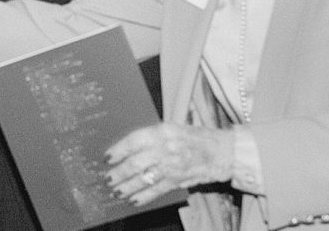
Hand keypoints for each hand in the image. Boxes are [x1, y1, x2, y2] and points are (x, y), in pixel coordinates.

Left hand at [105, 123, 233, 205]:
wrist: (221, 151)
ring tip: (116, 191)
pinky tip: (133, 199)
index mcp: (162, 131)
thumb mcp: (171, 128)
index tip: (107, 158)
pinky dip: (143, 196)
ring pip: (143, 178)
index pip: (134, 141)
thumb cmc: (193, 138)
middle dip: (119, 173)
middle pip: (136, 163)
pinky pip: (156, 190)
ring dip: (127, 186)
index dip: (118, 150)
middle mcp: (166, 148)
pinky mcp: (178, 180)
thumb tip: (126, 148)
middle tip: (108, 179)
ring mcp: (172, 166)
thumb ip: (151, 137)